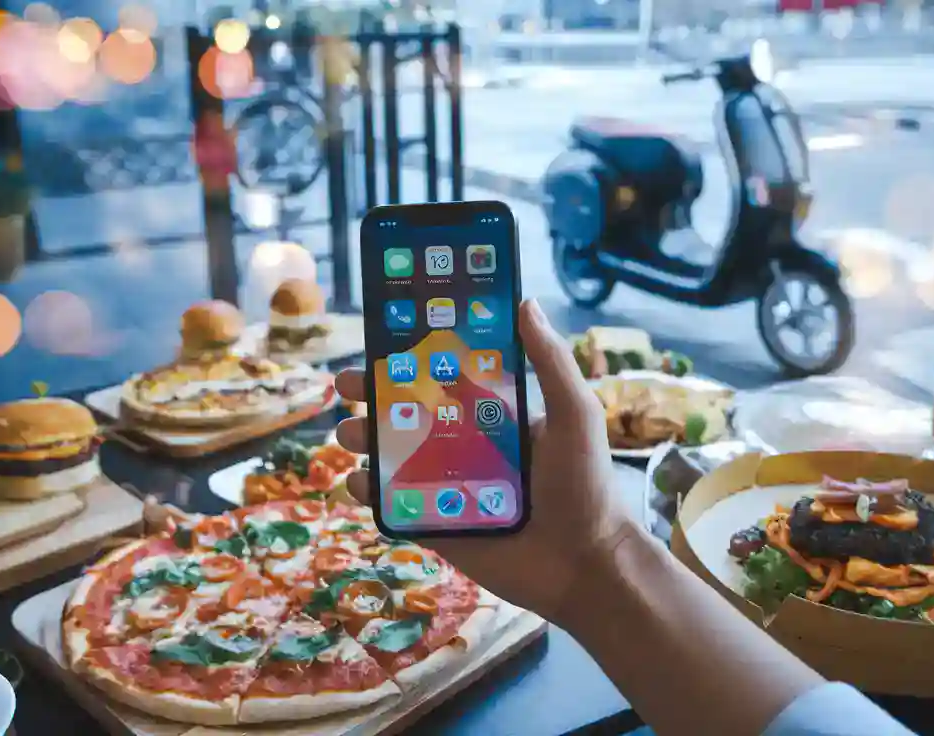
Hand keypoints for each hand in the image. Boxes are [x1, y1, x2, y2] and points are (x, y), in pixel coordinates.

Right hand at [334, 299, 634, 621]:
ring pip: (394, 458)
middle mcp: (468, 448)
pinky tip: (356, 482)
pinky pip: (395, 507)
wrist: (585, 565)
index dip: (414, 360)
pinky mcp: (438, 527)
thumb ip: (550, 362)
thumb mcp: (574, 414)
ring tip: (348, 433)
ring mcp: (449, 488)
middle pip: (409, 416)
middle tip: (347, 386)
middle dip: (375, 399)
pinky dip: (370, 494)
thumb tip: (527, 302)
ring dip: (365, 442)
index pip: (446, 379)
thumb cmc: (585, 485)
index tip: (383, 340)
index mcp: (497, 417)